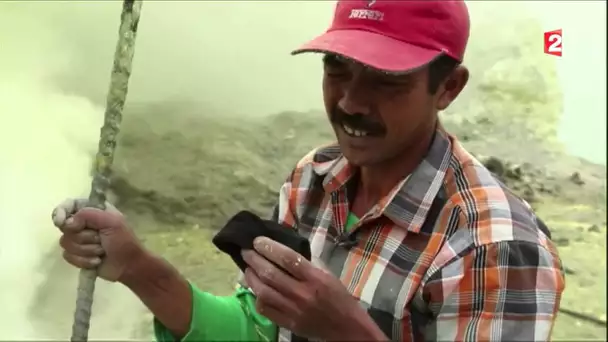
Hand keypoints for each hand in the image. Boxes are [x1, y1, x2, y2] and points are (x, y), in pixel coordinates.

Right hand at [51, 198, 143, 281]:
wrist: (128, 265)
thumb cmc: (124, 240)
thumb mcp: (112, 222)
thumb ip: (88, 215)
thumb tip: (67, 223)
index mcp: (93, 211)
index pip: (69, 205)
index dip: (61, 212)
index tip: (61, 222)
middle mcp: (83, 223)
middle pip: (66, 227)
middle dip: (84, 237)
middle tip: (100, 239)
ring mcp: (79, 240)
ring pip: (66, 243)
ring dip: (86, 249)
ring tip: (101, 251)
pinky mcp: (77, 255)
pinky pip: (68, 256)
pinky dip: (83, 260)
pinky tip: (96, 261)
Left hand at [241, 237, 386, 340]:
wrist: (347, 328)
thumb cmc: (339, 297)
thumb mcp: (328, 274)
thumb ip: (308, 263)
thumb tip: (284, 251)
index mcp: (315, 278)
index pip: (287, 258)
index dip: (269, 248)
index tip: (257, 241)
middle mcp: (302, 293)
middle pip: (270, 274)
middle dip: (254, 260)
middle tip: (245, 251)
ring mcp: (293, 310)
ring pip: (263, 291)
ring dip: (251, 277)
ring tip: (247, 268)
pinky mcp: (288, 323)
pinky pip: (265, 309)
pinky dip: (257, 297)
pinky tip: (256, 288)